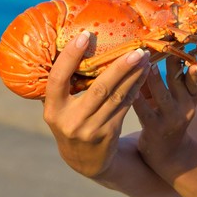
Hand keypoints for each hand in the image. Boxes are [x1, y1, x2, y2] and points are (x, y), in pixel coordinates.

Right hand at [42, 31, 150, 178]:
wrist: (85, 161)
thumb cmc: (71, 121)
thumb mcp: (59, 109)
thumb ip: (64, 86)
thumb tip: (74, 43)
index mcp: (53, 109)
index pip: (58, 79)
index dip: (70, 57)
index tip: (85, 35)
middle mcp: (70, 120)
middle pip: (98, 89)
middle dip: (119, 67)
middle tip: (135, 49)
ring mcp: (91, 129)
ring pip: (117, 97)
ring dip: (133, 75)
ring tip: (144, 57)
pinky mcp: (109, 133)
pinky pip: (125, 106)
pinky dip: (136, 88)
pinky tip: (144, 74)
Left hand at [133, 57, 196, 172]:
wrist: (168, 154)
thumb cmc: (167, 118)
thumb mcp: (177, 100)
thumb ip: (172, 80)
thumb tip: (159, 51)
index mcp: (192, 98)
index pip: (195, 79)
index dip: (193, 66)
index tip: (190, 50)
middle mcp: (185, 107)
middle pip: (178, 82)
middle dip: (171, 64)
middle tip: (162, 47)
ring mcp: (171, 119)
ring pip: (162, 95)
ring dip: (153, 79)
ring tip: (146, 64)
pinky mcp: (155, 128)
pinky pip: (143, 110)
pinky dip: (136, 96)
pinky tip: (126, 86)